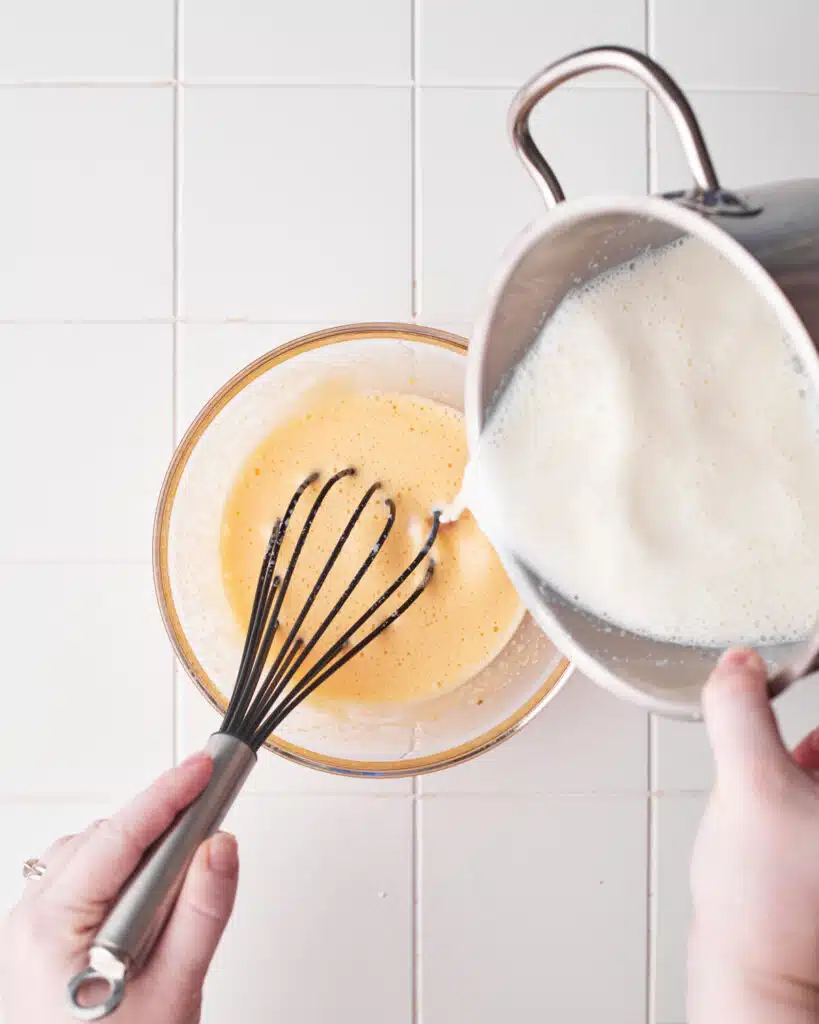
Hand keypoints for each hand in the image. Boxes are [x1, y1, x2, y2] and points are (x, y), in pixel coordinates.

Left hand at [0, 752, 238, 1023]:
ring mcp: (26, 933)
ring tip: (178, 884)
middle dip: (158, 828)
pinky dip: (117, 876)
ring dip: (137, 854)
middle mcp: (27, 923)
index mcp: (50, 930)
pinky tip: (144, 903)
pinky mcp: (36, 942)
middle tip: (208, 826)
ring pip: (89, 856)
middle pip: (104, 840)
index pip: (120, 837)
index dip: (168, 794)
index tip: (204, 767)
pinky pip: (77, 881)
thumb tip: (220, 845)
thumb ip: (202, 913)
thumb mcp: (174, 992)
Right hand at [689, 648, 818, 1023]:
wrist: (752, 977)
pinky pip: (814, 782)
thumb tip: (738, 663)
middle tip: (770, 692)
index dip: (818, 667)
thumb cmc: (767, 905)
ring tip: (762, 733)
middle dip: (808, 720)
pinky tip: (765, 776)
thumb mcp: (750, 785)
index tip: (801, 655)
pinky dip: (795, 764)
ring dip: (801, 740)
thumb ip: (741, 713)